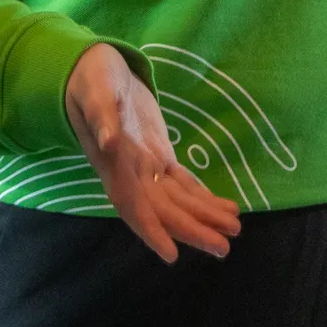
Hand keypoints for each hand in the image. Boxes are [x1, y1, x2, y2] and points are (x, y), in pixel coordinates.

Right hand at [63, 43, 242, 262]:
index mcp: (114, 163)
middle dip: (192, 229)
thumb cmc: (92, 80)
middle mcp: (130, 174)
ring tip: (234, 228)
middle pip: (163, 211)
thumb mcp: (95, 91)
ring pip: (177, 202)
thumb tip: (109, 142)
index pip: (132, 204)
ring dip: (204, 218)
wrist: (92, 71)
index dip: (150, 230)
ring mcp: (146, 167)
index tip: (171, 255)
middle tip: (224, 247)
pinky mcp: (159, 156)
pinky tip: (224, 208)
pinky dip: (203, 198)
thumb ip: (101, 117)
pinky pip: (182, 184)